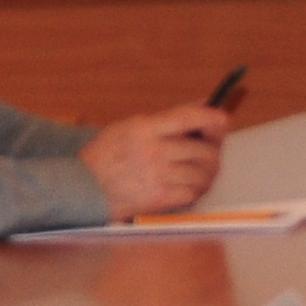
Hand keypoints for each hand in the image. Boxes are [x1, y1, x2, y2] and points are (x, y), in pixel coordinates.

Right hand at [83, 106, 227, 218]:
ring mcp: (157, 177)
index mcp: (144, 129)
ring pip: (202, 173)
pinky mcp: (158, 199)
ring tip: (203, 170)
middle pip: (202, 149)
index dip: (211, 117)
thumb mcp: (129, 127)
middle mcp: (153, 152)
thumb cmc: (106, 156)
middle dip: (214, 150)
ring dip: (208, 172)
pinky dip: (197, 189)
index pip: (187, 117)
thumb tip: (201, 106)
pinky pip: (192, 193)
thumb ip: (165, 119)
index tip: (222, 118)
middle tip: (213, 151)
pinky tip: (192, 186)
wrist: (83, 188)